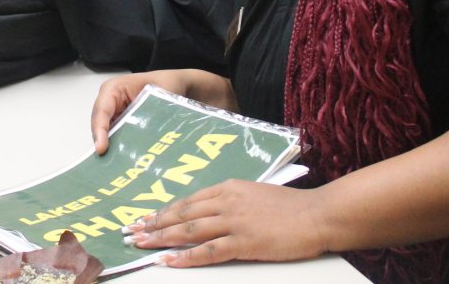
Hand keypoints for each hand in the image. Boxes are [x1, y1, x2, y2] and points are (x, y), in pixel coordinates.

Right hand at [90, 70, 232, 153]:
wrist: (178, 86)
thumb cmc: (168, 83)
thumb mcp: (163, 91)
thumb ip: (154, 107)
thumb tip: (150, 128)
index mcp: (115, 88)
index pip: (102, 109)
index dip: (100, 129)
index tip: (102, 148)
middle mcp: (110, 102)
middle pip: (100, 125)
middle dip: (103, 143)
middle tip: (107, 165)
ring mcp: (115, 115)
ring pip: (106, 135)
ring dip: (111, 150)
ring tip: (116, 169)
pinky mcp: (122, 126)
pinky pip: (116, 139)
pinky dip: (120, 150)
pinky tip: (126, 164)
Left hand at [123, 180, 328, 265]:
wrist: (317, 214)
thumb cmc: (291, 206)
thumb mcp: (255, 193)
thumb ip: (231, 200)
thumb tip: (209, 211)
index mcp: (228, 188)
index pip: (188, 201)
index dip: (164, 211)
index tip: (145, 217)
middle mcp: (226, 202)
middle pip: (182, 214)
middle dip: (154, 224)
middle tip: (131, 231)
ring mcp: (234, 222)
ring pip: (189, 231)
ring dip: (162, 239)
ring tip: (141, 244)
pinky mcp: (244, 242)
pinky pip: (209, 252)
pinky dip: (187, 257)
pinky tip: (170, 261)